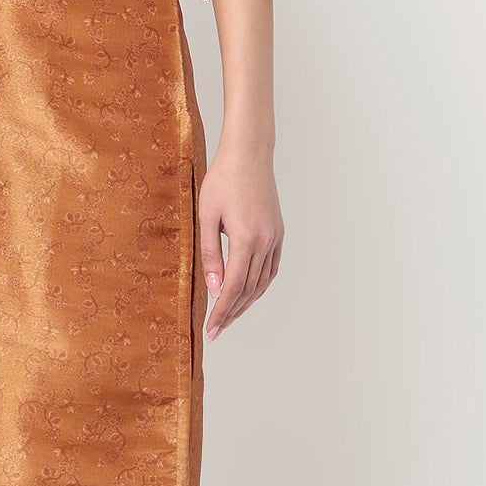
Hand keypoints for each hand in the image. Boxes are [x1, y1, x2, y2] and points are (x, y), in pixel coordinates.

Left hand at [198, 144, 282, 340]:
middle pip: (249, 289)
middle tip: (216, 330)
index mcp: (247, 239)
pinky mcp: (278, 232)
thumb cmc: (222, 180)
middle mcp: (266, 241)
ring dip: (246, 303)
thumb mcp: (207, 216)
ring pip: (262, 282)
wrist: (249, 154)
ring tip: (229, 317)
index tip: (210, 329)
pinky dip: (260, 286)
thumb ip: (210, 254)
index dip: (221, 312)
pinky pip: (271, 268)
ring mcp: (275, 237)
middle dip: (231, 313)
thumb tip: (215, 289)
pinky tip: (248, 294)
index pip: (233, 287)